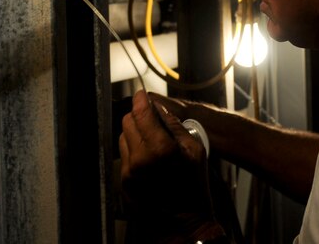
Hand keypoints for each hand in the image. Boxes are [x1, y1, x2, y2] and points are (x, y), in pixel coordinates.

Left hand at [119, 90, 224, 242]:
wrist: (184, 224)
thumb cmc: (194, 187)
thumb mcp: (195, 150)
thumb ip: (174, 125)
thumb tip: (158, 107)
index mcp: (160, 149)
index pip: (141, 113)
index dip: (140, 99)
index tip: (142, 94)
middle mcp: (140, 159)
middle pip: (128, 121)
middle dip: (138, 115)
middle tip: (151, 118)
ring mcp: (129, 172)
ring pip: (123, 136)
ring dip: (134, 133)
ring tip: (151, 141)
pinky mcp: (123, 182)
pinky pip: (124, 155)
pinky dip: (133, 150)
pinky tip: (148, 157)